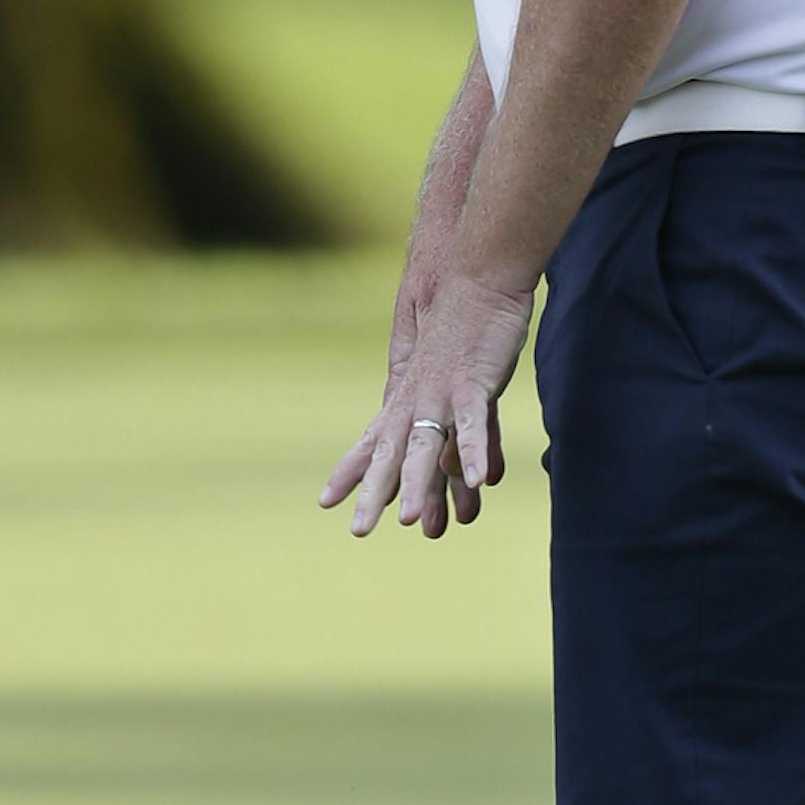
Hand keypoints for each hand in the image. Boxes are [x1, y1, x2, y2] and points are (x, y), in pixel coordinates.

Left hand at [319, 267, 532, 540]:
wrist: (480, 273)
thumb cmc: (465, 320)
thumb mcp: (448, 374)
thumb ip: (450, 422)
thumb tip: (455, 465)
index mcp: (407, 394)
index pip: (372, 440)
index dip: (349, 470)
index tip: (324, 502)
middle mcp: (415, 397)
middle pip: (390, 453)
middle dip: (374, 493)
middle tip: (358, 531)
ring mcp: (441, 391)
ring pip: (424, 445)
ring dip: (418, 483)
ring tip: (409, 520)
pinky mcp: (473, 381)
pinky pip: (471, 424)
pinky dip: (472, 452)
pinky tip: (476, 481)